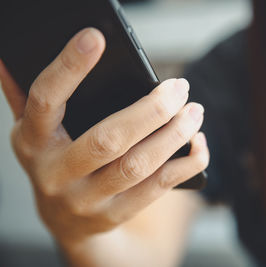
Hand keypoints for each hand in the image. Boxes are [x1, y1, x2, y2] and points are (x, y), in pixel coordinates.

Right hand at [0, 28, 208, 245]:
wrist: (66, 222)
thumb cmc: (56, 162)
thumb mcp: (36, 133)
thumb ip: (30, 98)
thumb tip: (10, 57)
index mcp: (34, 142)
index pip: (46, 100)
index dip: (69, 67)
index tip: (97, 37)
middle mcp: (57, 173)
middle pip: (108, 139)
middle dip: (151, 111)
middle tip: (179, 87)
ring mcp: (87, 198)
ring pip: (138, 166)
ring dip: (174, 135)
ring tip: (195, 111)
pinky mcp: (116, 214)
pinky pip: (157, 188)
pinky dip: (185, 163)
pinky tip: (198, 144)